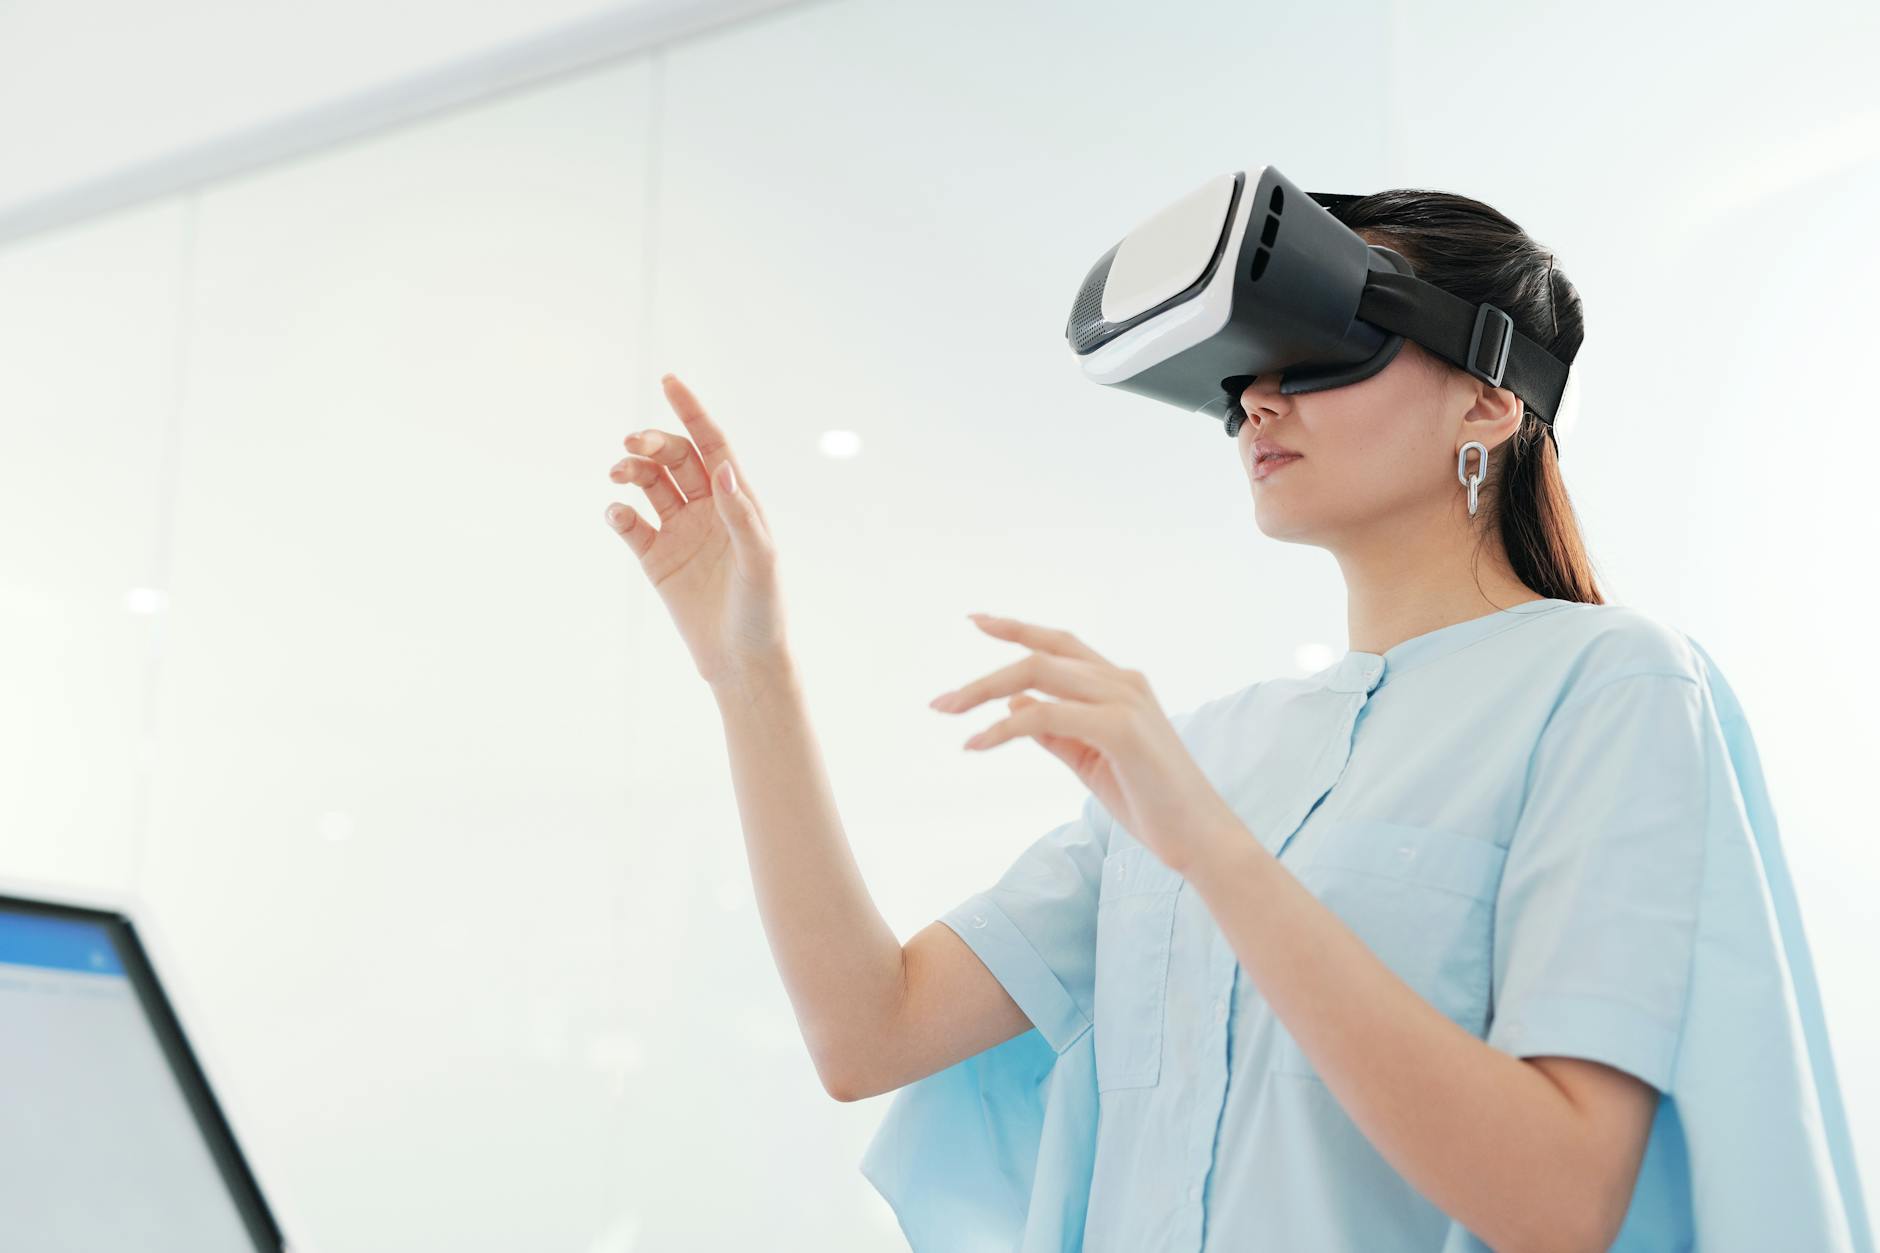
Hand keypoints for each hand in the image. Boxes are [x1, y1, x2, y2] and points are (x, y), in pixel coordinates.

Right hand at [605, 374, 787, 687]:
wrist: (742, 662)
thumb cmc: (763, 611)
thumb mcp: (760, 561)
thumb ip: (741, 515)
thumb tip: (723, 468)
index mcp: (738, 501)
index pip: (712, 444)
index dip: (691, 411)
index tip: (669, 380)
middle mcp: (707, 510)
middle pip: (674, 458)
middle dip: (651, 443)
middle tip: (631, 446)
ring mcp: (679, 533)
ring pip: (649, 484)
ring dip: (631, 470)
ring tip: (618, 474)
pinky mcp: (655, 560)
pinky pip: (630, 525)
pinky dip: (618, 512)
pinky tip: (617, 512)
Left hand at [930, 613, 1241, 875]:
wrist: (1199, 839)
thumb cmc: (1150, 802)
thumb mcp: (1089, 761)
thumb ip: (1055, 731)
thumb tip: (1013, 706)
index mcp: (1120, 683)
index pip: (1059, 643)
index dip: (1016, 628)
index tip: (975, 620)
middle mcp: (1123, 681)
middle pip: (1040, 654)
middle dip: (984, 674)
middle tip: (940, 702)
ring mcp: (1124, 700)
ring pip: (1037, 675)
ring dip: (983, 692)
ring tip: (947, 713)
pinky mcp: (1121, 728)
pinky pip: (1046, 714)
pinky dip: (1005, 726)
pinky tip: (977, 743)